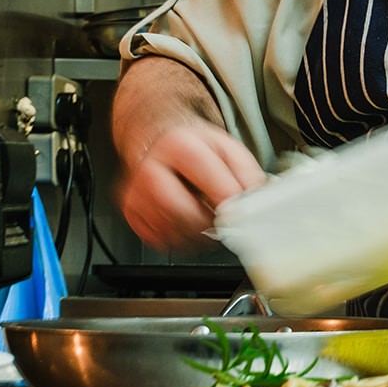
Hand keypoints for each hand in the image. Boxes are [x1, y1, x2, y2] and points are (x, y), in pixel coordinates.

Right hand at [115, 120, 266, 250]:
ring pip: (170, 230)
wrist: (160, 147)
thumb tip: (255, 199)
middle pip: (180, 209)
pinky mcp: (132, 214)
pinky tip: (190, 224)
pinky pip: (159, 240)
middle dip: (208, 221)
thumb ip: (246, 172)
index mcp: (178, 146)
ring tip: (209, 220)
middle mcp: (151, 169)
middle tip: (224, 220)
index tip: (240, 211)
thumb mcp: (227, 148)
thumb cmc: (194, 149)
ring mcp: (136, 194)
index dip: (227, 198)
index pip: (204, 175)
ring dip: (197, 234)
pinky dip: (181, 240)